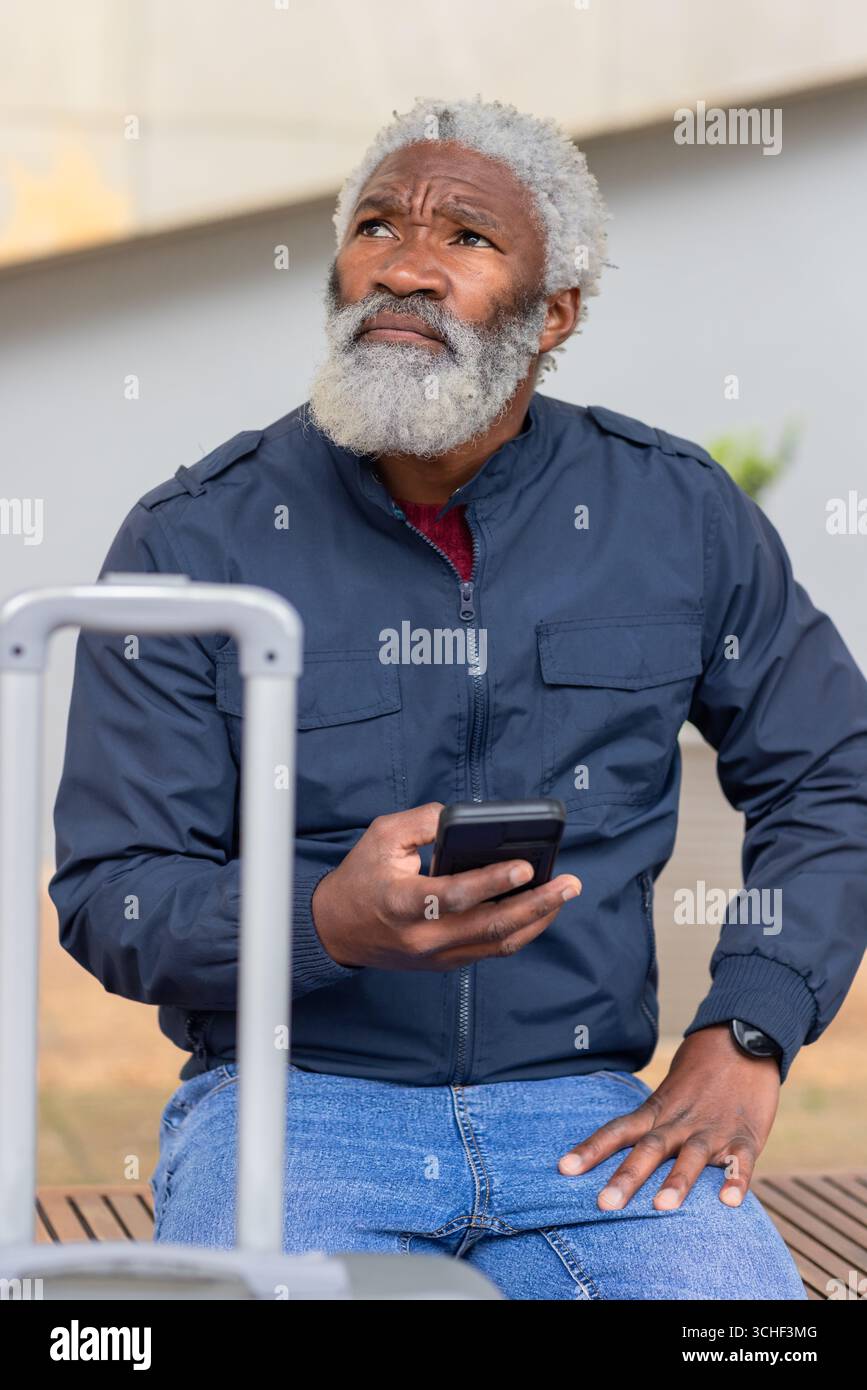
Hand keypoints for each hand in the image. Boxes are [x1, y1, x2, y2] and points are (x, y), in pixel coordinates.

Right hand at [312, 801, 581, 970]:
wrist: (337, 930)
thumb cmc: (361, 877)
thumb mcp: (382, 836)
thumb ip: (424, 822)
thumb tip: (468, 820)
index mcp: (402, 903)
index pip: (454, 896)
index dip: (492, 882)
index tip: (525, 866)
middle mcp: (423, 937)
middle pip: (490, 926)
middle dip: (536, 905)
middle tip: (570, 884)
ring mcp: (437, 956)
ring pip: (497, 943)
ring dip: (537, 920)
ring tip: (564, 895)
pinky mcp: (446, 963)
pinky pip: (491, 948)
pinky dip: (520, 929)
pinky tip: (540, 909)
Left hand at [558, 1024, 780, 1209]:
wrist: (743, 1039)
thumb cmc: (701, 1070)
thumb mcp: (669, 1093)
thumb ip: (652, 1123)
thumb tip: (622, 1147)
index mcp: (658, 1111)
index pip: (618, 1130)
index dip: (591, 1149)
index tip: (564, 1169)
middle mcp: (680, 1122)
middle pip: (649, 1149)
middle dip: (627, 1177)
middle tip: (605, 1203)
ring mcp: (713, 1129)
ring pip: (691, 1157)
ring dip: (677, 1182)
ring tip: (661, 1208)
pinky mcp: (745, 1136)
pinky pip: (740, 1161)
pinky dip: (735, 1180)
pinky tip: (729, 1202)